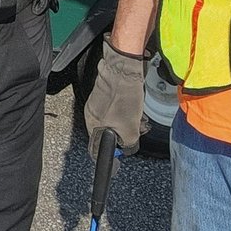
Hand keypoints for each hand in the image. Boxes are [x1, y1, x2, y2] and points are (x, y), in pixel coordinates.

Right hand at [84, 41, 146, 157]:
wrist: (124, 70)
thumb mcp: (131, 129)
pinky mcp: (105, 94)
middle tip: (136, 132)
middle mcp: (91, 115)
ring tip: (139, 117)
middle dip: (123, 136)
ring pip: (113, 121)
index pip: (96, 149)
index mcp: (93, 125)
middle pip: (107, 135)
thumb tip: (128, 148)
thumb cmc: (124, 96)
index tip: (117, 161)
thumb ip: (129, 144)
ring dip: (127, 123)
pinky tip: (135, 107)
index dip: (109, 156)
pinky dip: (126, 112)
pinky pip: (115, 110)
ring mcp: (97, 103)